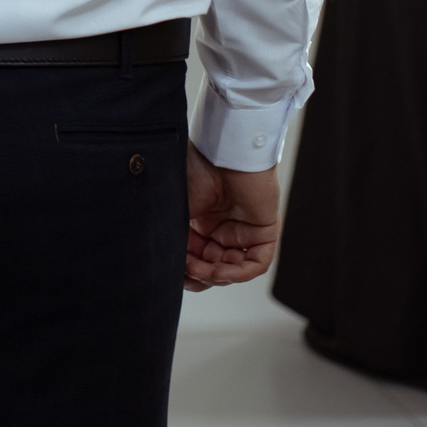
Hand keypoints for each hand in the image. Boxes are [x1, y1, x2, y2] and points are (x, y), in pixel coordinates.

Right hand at [184, 143, 281, 290]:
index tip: (172, 271)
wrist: (221, 150)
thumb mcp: (177, 210)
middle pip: (213, 266)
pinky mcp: (264, 231)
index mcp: (200, 222)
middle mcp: (222, 229)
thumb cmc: (196, 169)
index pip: (194, 258)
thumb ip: (173, 237)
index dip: (184, 270)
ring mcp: (243, 231)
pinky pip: (256, 262)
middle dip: (200, 274)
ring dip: (217, 275)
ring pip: (233, 268)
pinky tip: (222, 271)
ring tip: (203, 270)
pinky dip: (239, 272)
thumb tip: (162, 264)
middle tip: (188, 271)